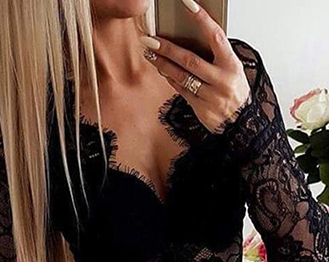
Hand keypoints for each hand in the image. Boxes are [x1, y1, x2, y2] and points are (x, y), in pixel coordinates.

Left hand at [141, 0, 249, 132]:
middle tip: (150, 39)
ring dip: (162, 63)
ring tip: (148, 52)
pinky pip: (180, 90)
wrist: (240, 122)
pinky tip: (160, 68)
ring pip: (181, 76)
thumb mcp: (232, 68)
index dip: (202, 19)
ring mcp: (209, 95)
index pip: (216, 35)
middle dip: (168, 48)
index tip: (188, 4)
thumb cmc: (234, 89)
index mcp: (232, 63)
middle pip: (190, 60)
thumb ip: (216, 55)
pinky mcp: (199, 108)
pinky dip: (169, 78)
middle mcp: (221, 79)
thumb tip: (192, 37)